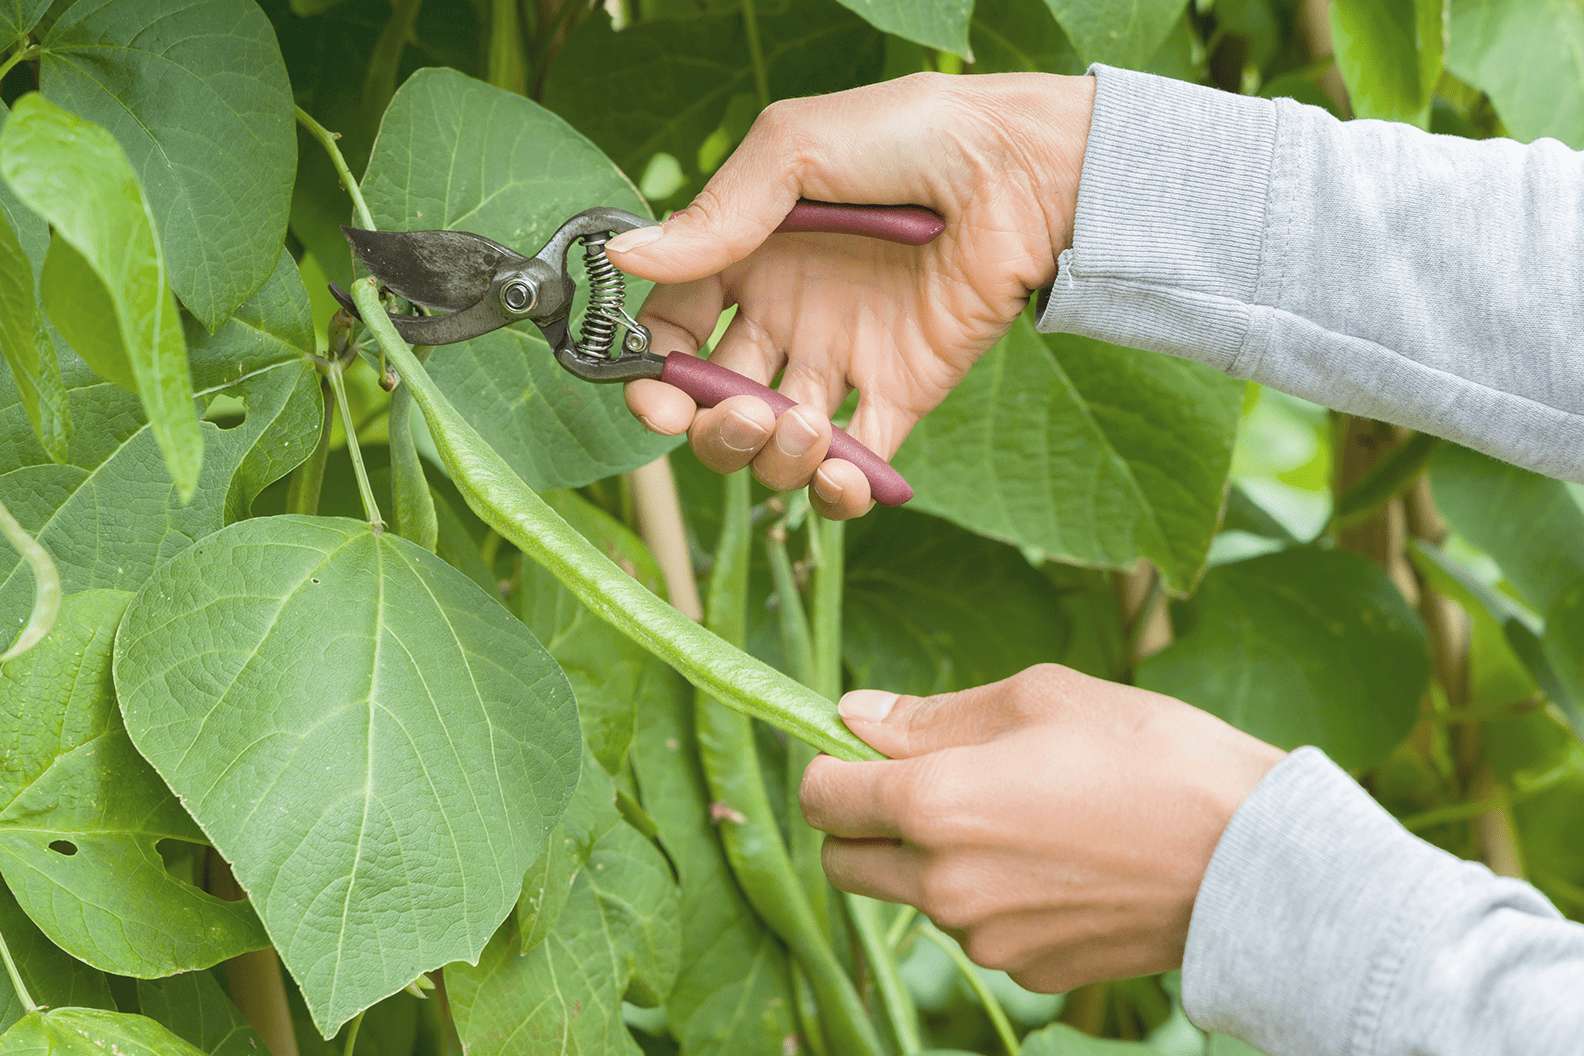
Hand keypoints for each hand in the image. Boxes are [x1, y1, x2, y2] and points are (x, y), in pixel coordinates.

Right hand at [607, 72, 1095, 517]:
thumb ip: (715, 215)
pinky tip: (838, 473)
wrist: (1020, 169)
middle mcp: (789, 316)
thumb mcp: (794, 150)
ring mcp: (844, 359)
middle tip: (744, 413)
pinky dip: (838, 491)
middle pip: (719, 405)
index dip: (656, 376)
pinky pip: (858, 463)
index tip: (656, 398)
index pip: (676, 335)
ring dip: (773, 458)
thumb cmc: (910, 136)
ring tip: (804, 425)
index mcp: (751, 261)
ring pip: (778, 446)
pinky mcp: (904, 392)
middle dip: (713, 430)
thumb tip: (624, 260)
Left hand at [799, 664, 1283, 990]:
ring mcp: (986, 938)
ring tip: (1019, 813)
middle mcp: (943, 885)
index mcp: (933, 806)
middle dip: (863, 824)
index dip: (830, 765)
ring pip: (914, 897)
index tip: (858, 749)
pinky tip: (1056, 860)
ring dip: (933, 860)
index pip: (821, 798)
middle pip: (844, 864)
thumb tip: (853, 716)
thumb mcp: (1039, 697)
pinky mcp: (1030, 971)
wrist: (1255, 859)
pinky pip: (978, 929)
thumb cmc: (1150, 754)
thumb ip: (932, 716)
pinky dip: (992, 897)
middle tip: (924, 782)